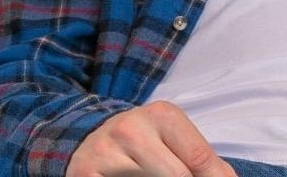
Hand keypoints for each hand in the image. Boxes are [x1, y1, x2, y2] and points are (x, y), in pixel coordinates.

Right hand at [65, 100, 235, 176]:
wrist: (91, 137)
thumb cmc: (144, 140)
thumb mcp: (173, 138)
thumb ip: (201, 158)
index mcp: (162, 115)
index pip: (199, 158)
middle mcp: (131, 128)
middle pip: (177, 176)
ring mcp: (105, 152)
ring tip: (154, 175)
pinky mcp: (84, 174)